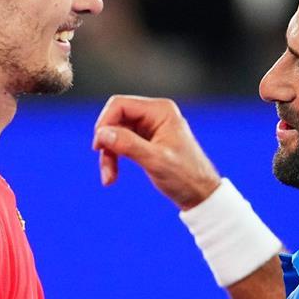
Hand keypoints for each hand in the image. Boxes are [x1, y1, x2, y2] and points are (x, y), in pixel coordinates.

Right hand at [92, 95, 221, 209]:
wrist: (200, 194)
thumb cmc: (186, 176)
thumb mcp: (155, 160)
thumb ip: (128, 144)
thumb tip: (102, 133)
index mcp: (160, 110)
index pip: (120, 104)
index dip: (104, 123)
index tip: (98, 146)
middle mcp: (154, 114)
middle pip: (115, 119)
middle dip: (107, 142)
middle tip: (104, 166)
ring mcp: (150, 127)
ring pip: (115, 133)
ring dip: (109, 155)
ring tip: (108, 178)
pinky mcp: (146, 140)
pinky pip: (122, 143)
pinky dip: (115, 158)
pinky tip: (112, 176)